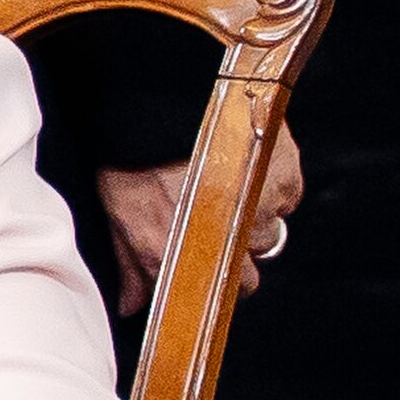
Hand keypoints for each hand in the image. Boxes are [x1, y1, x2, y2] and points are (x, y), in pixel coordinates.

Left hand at [98, 122, 303, 314]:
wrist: (155, 95)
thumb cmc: (127, 152)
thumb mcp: (115, 207)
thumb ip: (129, 262)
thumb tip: (132, 305)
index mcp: (179, 251)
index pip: (222, 292)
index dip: (217, 274)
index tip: (209, 259)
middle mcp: (226, 237)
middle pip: (253, 268)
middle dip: (237, 250)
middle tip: (215, 219)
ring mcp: (259, 207)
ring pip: (270, 229)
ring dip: (253, 215)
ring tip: (224, 185)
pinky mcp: (284, 175)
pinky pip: (284, 194)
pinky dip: (269, 184)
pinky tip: (240, 163)